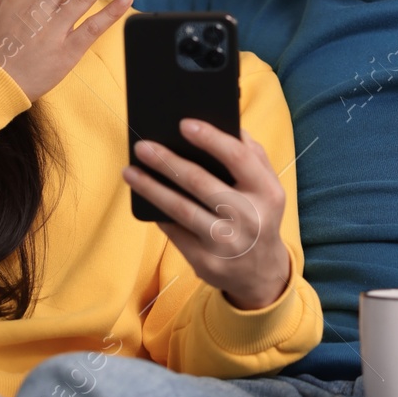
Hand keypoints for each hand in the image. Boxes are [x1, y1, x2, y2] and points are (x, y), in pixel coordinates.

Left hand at [123, 121, 291, 310]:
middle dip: (167, 162)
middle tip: (142, 146)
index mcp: (268, 192)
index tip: (184, 124)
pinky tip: (144, 199)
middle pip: (200, 183)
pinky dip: (158, 213)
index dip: (211, 139)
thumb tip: (225, 125)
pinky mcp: (207, 262)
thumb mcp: (268, 187)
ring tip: (130, 171)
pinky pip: (175, 232)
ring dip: (151, 188)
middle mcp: (249, 218)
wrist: (262, 272)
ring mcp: (227, 242)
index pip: (238, 158)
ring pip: (181, 209)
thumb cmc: (259, 215)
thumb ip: (253, 155)